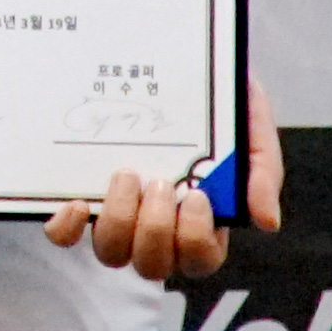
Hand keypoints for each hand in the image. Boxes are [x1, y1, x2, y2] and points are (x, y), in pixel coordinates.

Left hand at [45, 75, 285, 282]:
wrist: (176, 64)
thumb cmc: (219, 106)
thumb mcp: (251, 130)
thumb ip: (263, 173)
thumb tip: (266, 222)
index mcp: (203, 221)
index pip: (200, 260)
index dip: (196, 240)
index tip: (198, 196)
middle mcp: (159, 228)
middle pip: (153, 266)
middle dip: (156, 230)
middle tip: (160, 184)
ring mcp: (119, 215)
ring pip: (112, 253)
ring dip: (119, 222)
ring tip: (126, 176)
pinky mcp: (83, 198)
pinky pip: (65, 235)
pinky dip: (67, 228)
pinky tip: (77, 202)